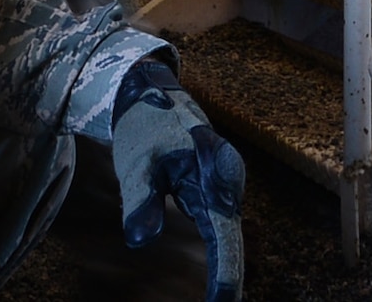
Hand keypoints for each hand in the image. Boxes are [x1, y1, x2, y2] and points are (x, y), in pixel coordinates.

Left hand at [111, 59, 244, 301]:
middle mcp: (227, 181)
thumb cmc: (144, 124)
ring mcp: (223, 183)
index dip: (226, 274)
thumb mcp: (137, 162)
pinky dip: (219, 250)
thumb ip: (141, 200)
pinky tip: (217, 276)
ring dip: (226, 266)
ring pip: (228, 233)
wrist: (150, 90)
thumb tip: (141, 241)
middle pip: (234, 240)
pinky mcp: (215, 186)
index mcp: (215, 174)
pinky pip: (220, 223)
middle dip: (229, 276)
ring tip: (221, 298)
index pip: (226, 236)